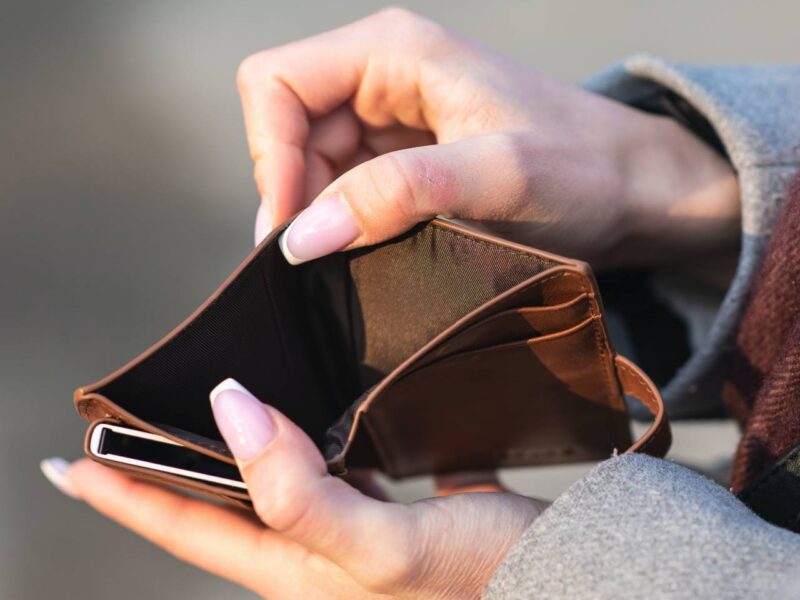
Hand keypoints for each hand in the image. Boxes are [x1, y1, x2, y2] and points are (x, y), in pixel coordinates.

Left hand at [50, 379, 546, 598]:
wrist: (560, 579)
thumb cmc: (477, 577)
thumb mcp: (384, 548)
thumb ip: (299, 492)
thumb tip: (230, 409)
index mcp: (295, 568)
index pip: (186, 528)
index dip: (123, 496)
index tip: (67, 460)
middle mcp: (314, 553)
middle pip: (220, 507)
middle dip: (166, 470)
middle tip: (126, 426)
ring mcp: (352, 533)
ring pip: (272, 485)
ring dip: (233, 454)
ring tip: (207, 415)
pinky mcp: (391, 510)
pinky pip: (333, 469)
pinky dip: (309, 441)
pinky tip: (319, 412)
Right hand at [239, 8, 738, 266]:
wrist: (638, 192)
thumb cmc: (586, 169)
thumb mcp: (497, 177)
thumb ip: (398, 195)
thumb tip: (303, 235)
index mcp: (393, 50)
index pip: (275, 84)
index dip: (270, 156)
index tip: (294, 230)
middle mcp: (383, 76)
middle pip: (286, 131)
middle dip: (295, 197)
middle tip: (322, 261)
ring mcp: (393, 119)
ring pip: (311, 167)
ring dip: (321, 217)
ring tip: (358, 260)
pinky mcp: (407, 159)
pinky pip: (346, 190)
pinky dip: (347, 225)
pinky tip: (374, 253)